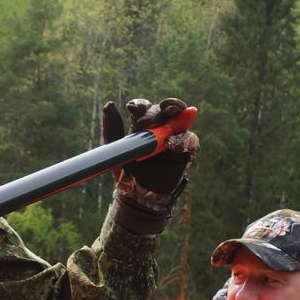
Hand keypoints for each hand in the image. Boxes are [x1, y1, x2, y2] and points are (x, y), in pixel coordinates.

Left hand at [105, 97, 196, 234]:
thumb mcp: (114, 149)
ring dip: (176, 116)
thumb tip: (108, 104)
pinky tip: (173, 142)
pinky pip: (190, 140)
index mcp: (142, 123)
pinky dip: (184, 139)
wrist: (136, 195)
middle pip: (163, 109)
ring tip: (166, 123)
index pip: (144, 107)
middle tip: (145, 122)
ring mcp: (175, 137)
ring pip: (181, 119)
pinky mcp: (186, 151)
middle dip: (156, 112)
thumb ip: (111, 127)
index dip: (140, 105)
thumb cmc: (125, 170)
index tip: (133, 108)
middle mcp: (160, 127)